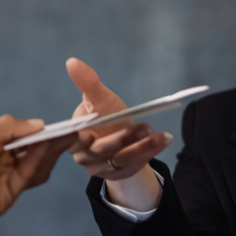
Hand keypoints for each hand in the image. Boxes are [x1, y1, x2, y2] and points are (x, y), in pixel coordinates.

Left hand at [0, 116, 73, 228]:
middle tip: (73, 131)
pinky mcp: (7, 196)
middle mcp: (3, 162)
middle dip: (54, 141)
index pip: (26, 137)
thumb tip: (40, 124)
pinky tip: (45, 147)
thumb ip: (11, 127)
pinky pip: (27, 178)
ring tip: (64, 137)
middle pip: (35, 152)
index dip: (44, 131)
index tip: (64, 124)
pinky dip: (38, 162)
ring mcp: (6, 180)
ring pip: (36, 166)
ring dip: (50, 151)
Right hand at [66, 57, 171, 184]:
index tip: (89, 134)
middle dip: (123, 139)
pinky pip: (134, 165)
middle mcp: (83, 155)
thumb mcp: (99, 99)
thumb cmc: (106, 116)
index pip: (73, 138)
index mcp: (74, 136)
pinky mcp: (118, 174)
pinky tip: (163, 142)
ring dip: (144, 148)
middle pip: (102, 148)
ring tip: (163, 136)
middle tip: (145, 127)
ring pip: (122, 158)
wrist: (121, 139)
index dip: (80, 138)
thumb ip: (87, 83)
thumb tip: (71, 61)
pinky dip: (149, 153)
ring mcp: (101, 167)